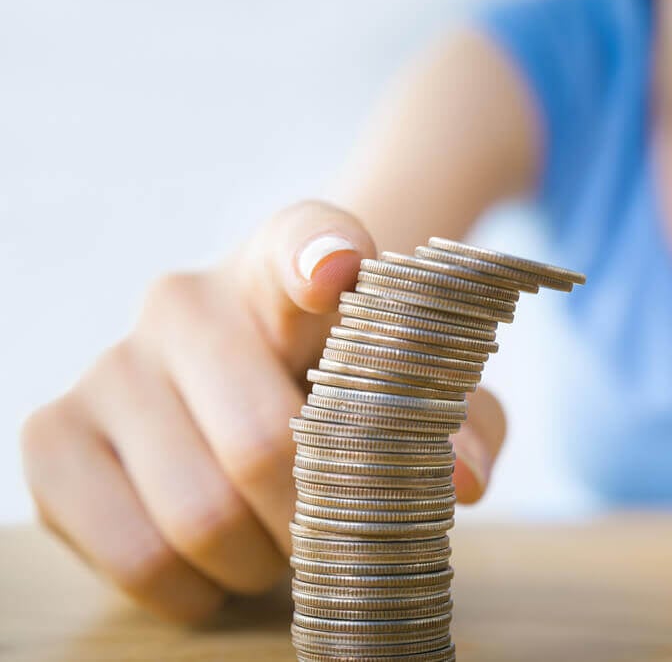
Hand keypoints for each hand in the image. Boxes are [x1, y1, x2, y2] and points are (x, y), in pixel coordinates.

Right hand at [20, 200, 506, 621]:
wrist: (253, 404)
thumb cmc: (348, 396)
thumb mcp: (422, 400)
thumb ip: (462, 423)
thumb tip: (461, 478)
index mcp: (288, 265)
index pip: (303, 237)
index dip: (318, 254)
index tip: (337, 272)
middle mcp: (186, 299)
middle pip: (263, 442)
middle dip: (315, 520)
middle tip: (332, 534)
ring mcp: (111, 366)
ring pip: (199, 516)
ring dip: (260, 565)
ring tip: (278, 547)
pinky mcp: (54, 437)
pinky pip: (134, 555)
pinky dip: (192, 590)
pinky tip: (214, 567)